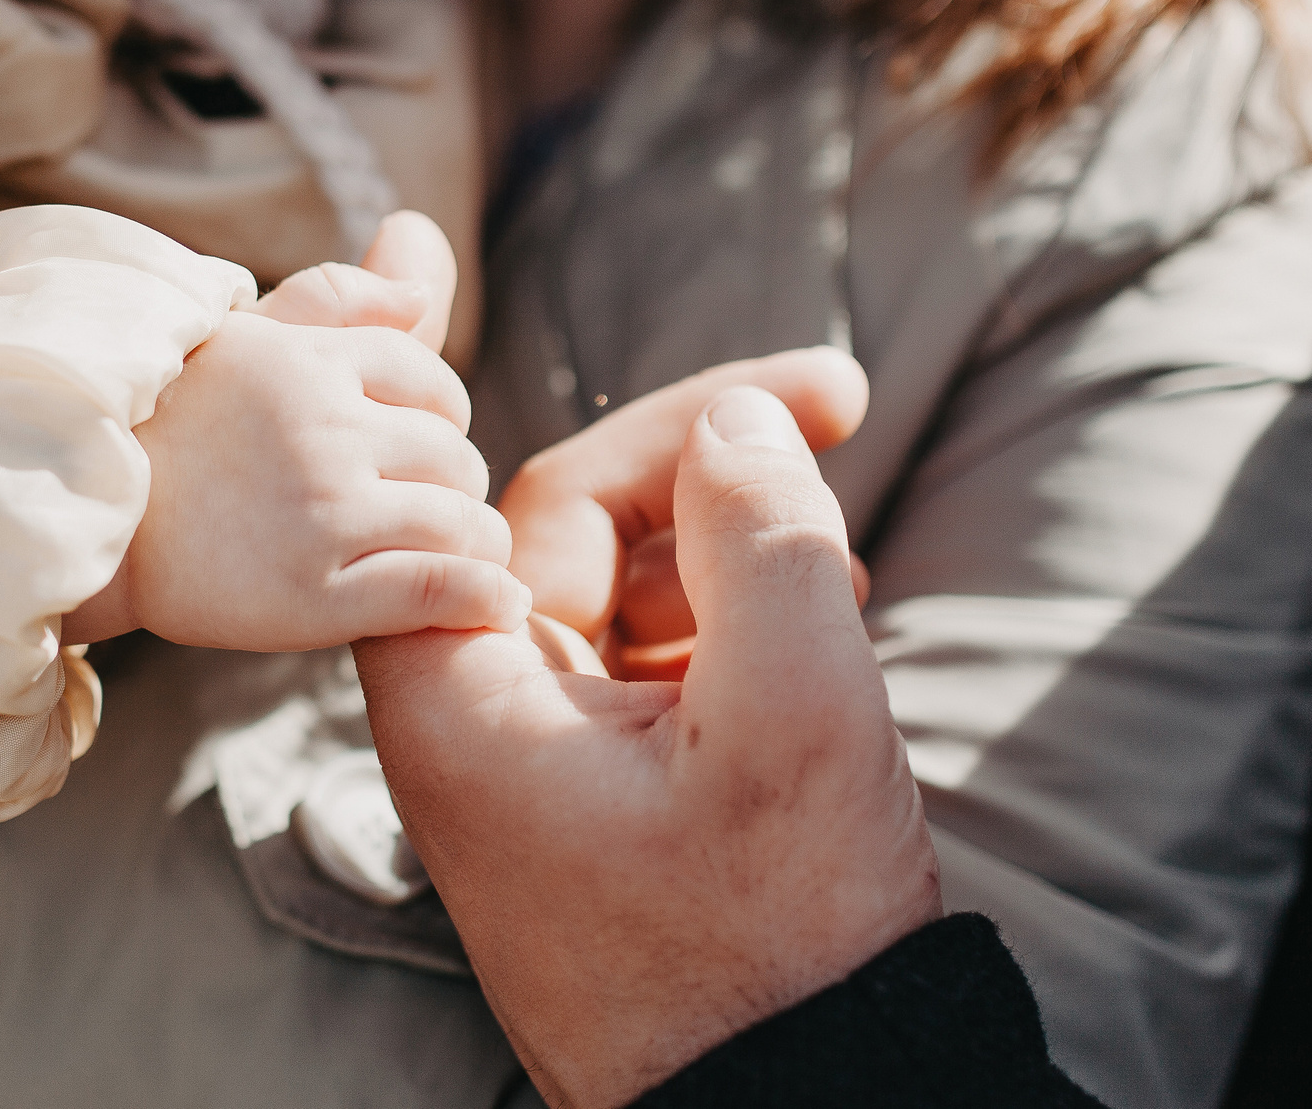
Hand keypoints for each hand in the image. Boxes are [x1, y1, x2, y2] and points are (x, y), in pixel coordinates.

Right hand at [66, 214, 522, 648]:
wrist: (82, 534)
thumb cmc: (165, 430)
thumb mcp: (241, 340)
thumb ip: (337, 296)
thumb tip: (424, 255)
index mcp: (305, 362)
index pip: (426, 377)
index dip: (437, 413)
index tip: (417, 445)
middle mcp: (322, 431)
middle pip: (449, 451)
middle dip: (450, 479)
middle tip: (423, 505)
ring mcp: (323, 514)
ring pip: (457, 519)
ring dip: (474, 540)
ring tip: (463, 554)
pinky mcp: (318, 596)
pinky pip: (440, 589)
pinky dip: (482, 597)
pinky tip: (496, 602)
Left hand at [357, 386, 942, 1108]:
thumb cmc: (774, 945)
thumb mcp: (792, 722)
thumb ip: (763, 542)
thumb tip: (740, 421)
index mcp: (465, 695)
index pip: (535, 490)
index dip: (650, 405)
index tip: (767, 366)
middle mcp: (482, 720)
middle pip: (579, 526)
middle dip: (715, 460)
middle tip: (842, 403)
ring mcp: (546, 764)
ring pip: (629, 588)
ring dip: (737, 538)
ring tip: (846, 549)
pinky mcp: (609, 798)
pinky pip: (659, 661)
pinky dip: (739, 616)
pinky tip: (827, 614)